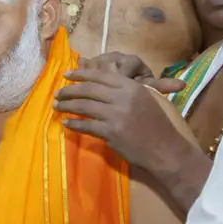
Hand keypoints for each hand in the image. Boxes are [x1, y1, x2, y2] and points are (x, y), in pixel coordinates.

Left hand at [55, 68, 187, 168]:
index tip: (67, 74)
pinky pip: (86, 126)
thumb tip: (102, 83)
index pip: (101, 76)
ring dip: (67, 106)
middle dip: (69, 90)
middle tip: (57, 93)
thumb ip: (126, 90)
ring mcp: (115, 115)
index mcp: (132, 87)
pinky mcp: (110, 132)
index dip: (81, 74)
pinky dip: (74, 124)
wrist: (166, 149)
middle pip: (88, 90)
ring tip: (57, 106)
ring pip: (83, 107)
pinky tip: (66, 124)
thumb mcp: (147, 99)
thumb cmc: (157, 124)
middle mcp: (122, 98)